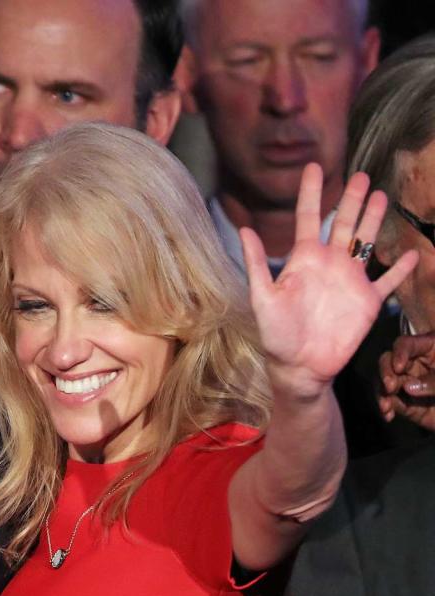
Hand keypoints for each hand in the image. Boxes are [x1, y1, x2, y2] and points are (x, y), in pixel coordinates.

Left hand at [241, 164, 418, 399]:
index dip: (311, 192)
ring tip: (383, 196)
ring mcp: (350, 280)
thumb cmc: (276, 334)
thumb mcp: (263, 297)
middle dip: (353, 199)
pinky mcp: (368, 301)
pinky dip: (401, 267)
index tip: (314, 166)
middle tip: (362, 175)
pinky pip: (388, 280)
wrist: (299, 366)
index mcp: (304, 259)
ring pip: (366, 242)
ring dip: (375, 220)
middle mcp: (329, 263)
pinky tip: (413, 252)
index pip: (309, 217)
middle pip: (343, 223)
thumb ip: (257, 264)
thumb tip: (244, 229)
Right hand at [378, 333, 434, 428]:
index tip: (399, 368)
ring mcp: (409, 383)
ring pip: (384, 381)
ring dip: (381, 392)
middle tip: (390, 387)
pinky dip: (385, 407)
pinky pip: (388, 401)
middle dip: (386, 373)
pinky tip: (388, 414)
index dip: (399, 354)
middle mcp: (415, 364)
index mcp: (430, 349)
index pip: (407, 345)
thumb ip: (434, 381)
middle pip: (389, 361)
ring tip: (385, 406)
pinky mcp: (406, 402)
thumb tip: (407, 387)